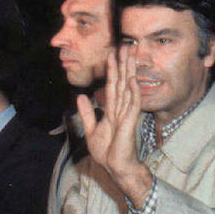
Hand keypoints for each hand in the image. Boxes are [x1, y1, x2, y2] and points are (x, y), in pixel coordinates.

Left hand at [78, 46, 152, 203]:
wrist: (116, 167)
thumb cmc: (108, 152)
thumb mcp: (91, 130)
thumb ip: (87, 113)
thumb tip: (81, 97)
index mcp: (112, 110)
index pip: (112, 85)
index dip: (112, 69)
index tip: (112, 54)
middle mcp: (121, 109)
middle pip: (122, 81)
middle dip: (123, 63)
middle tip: (126, 45)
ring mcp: (127, 114)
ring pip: (128, 87)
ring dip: (129, 71)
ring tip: (130, 55)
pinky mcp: (130, 122)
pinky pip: (132, 104)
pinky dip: (133, 91)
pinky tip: (133, 79)